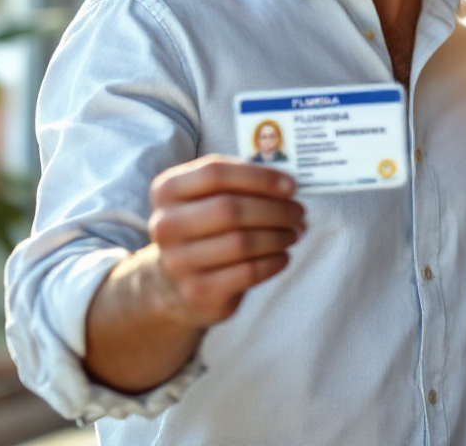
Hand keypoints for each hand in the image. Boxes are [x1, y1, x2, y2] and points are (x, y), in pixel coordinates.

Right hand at [146, 155, 305, 327]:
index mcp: (168, 190)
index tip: (291, 185)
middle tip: (299, 212)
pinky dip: (274, 261)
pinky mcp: (198, 291)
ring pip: (242, 242)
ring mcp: (178, 261)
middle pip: (230, 209)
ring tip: (295, 233)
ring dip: (279, 236)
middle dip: (275, 209)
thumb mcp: (208, 198)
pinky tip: (283, 256)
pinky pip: (248, 272)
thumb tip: (288, 187)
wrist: (173, 284)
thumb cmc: (203, 228)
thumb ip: (241, 184)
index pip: (215, 173)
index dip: (259, 177)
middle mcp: (166, 225)